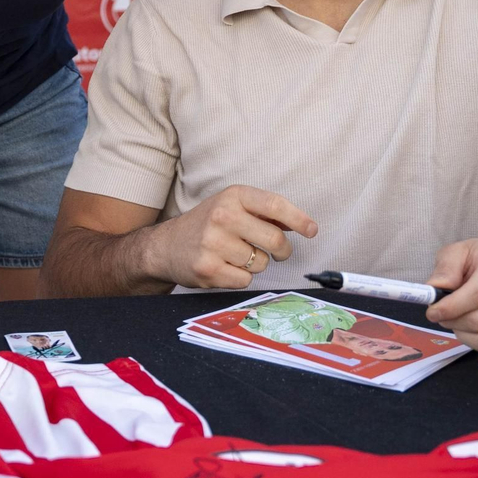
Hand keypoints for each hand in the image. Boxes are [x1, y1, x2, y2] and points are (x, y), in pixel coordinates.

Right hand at [146, 185, 316, 289]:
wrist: (166, 246)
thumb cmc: (207, 225)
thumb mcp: (231, 206)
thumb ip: (263, 212)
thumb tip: (301, 224)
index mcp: (232, 196)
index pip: (275, 205)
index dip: (299, 220)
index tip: (312, 230)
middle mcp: (222, 216)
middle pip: (275, 240)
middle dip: (283, 251)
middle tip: (279, 253)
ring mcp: (213, 243)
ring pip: (261, 263)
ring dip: (256, 264)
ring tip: (236, 256)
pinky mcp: (207, 268)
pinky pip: (245, 280)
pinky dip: (241, 278)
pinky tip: (224, 267)